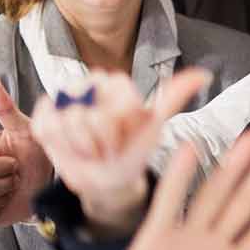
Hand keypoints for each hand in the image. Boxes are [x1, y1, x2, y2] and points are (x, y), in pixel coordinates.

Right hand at [29, 68, 213, 236]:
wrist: (108, 175)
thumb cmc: (133, 149)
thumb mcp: (154, 125)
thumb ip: (174, 96)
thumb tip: (205, 73)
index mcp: (116, 84)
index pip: (110, 105)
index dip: (118, 128)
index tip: (126, 134)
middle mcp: (89, 84)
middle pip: (87, 115)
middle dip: (100, 142)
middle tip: (107, 146)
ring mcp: (64, 99)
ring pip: (66, 122)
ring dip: (82, 146)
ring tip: (92, 148)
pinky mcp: (44, 115)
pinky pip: (47, 127)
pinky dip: (60, 145)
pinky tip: (72, 147)